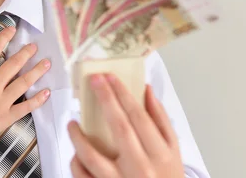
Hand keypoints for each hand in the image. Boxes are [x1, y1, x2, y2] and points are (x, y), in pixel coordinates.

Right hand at [0, 26, 51, 171]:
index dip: (3, 38)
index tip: (12, 29)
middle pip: (12, 65)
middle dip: (25, 53)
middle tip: (35, 46)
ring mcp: (0, 103)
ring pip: (22, 84)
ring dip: (36, 72)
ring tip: (46, 63)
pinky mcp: (5, 118)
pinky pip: (25, 108)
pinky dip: (37, 100)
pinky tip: (46, 92)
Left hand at [67, 74, 183, 177]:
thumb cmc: (166, 175)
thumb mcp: (173, 149)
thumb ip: (160, 119)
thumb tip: (146, 90)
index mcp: (159, 154)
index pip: (138, 117)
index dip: (122, 94)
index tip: (109, 78)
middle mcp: (141, 168)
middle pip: (119, 127)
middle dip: (105, 99)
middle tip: (94, 81)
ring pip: (93, 156)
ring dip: (78, 136)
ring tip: (72, 123)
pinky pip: (83, 176)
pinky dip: (76, 162)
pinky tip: (75, 153)